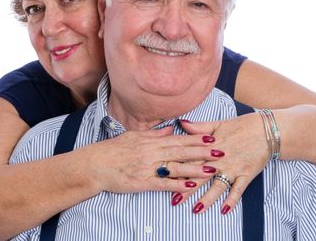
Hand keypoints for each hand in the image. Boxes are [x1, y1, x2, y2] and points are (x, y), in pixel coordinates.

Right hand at [86, 126, 225, 193]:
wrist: (95, 165)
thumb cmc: (113, 150)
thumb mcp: (133, 136)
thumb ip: (154, 134)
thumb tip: (171, 129)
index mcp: (150, 141)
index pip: (178, 139)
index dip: (196, 138)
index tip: (213, 137)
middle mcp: (151, 152)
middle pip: (181, 151)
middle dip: (202, 152)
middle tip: (221, 151)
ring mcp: (147, 167)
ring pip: (175, 167)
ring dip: (195, 169)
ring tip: (212, 169)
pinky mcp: (142, 182)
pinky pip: (163, 184)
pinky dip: (177, 185)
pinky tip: (190, 186)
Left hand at [174, 113, 269, 213]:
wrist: (266, 130)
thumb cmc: (241, 126)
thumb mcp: (217, 124)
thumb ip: (199, 127)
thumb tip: (181, 123)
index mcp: (210, 147)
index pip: (191, 160)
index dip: (178, 168)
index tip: (166, 177)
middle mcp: (220, 160)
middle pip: (200, 175)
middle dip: (187, 188)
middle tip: (174, 200)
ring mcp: (233, 168)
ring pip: (217, 186)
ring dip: (207, 198)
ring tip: (196, 209)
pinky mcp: (246, 174)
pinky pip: (238, 189)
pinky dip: (232, 200)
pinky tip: (225, 210)